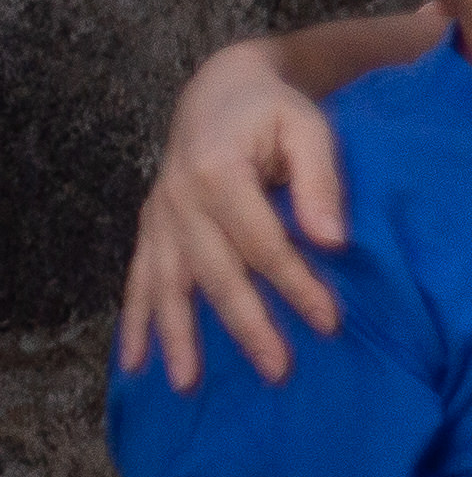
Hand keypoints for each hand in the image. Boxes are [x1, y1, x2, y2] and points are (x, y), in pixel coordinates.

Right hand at [117, 39, 362, 390]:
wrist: (221, 91)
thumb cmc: (276, 112)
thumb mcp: (309, 128)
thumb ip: (321, 180)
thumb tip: (333, 240)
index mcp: (218, 173)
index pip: (263, 243)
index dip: (297, 285)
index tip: (330, 323)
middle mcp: (180, 200)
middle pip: (216, 273)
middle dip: (246, 325)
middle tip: (277, 371)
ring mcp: (160, 217)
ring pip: (167, 285)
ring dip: (177, 336)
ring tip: (188, 385)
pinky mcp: (150, 228)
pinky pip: (137, 280)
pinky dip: (135, 322)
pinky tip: (136, 363)